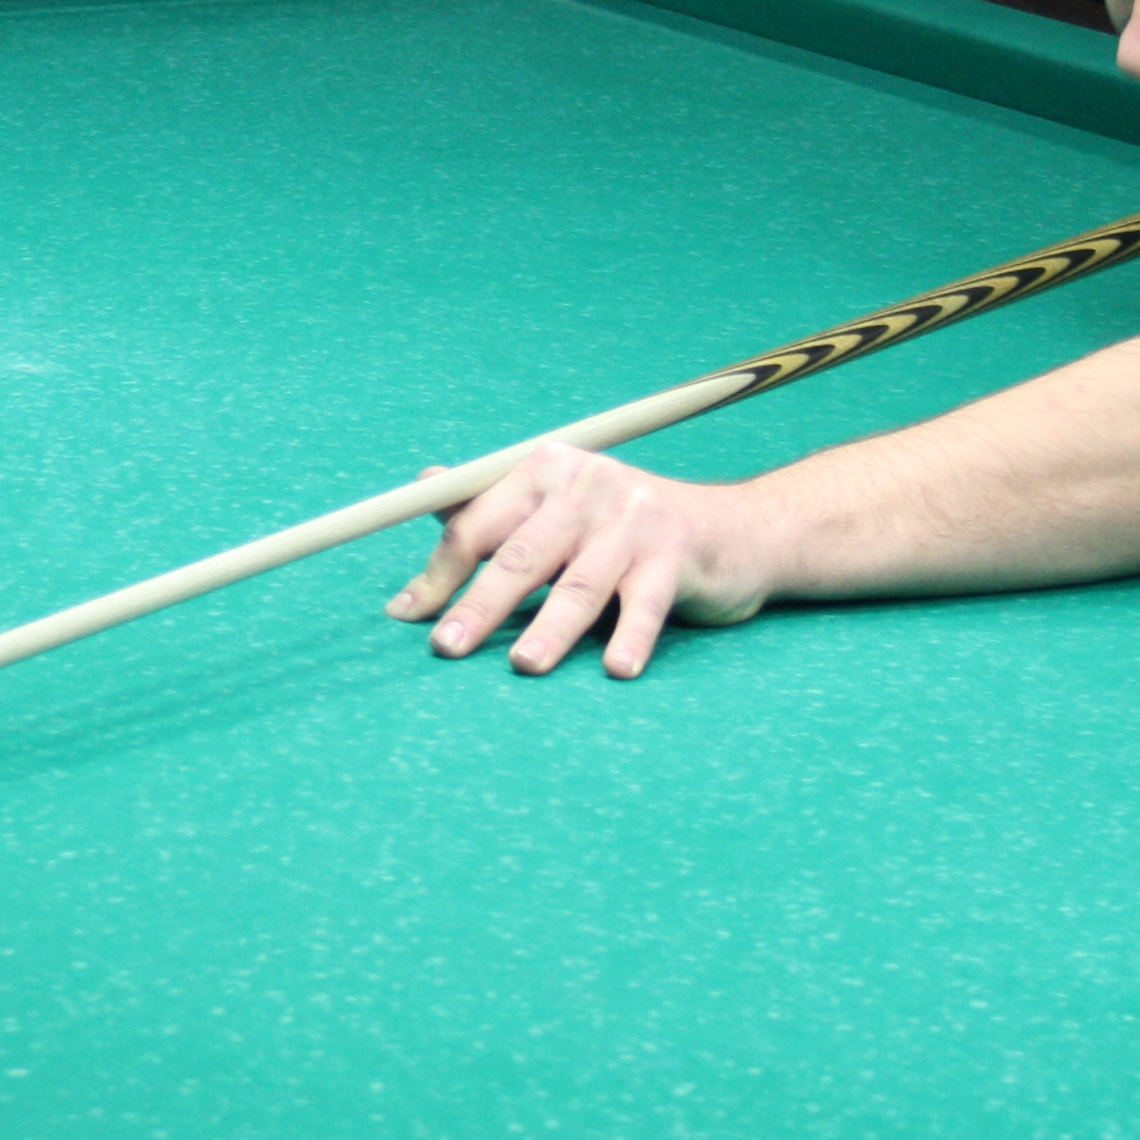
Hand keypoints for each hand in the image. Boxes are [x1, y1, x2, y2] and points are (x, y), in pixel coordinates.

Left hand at [383, 445, 775, 679]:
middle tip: (447, 647)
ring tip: (524, 665)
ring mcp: (634, 519)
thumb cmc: (623, 530)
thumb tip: (423, 486)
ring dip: (549, 629)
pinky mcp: (677, 554)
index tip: (407, 615)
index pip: (479, 525)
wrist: (733, 530)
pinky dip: (631, 637)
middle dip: (480, 604)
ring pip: (579, 585)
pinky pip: (645, 603)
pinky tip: (617, 669)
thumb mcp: (557, 508)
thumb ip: (492, 506)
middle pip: (521, 555)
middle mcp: (586, 485)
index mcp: (544, 470)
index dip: (441, 574)